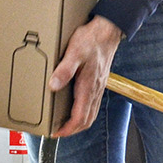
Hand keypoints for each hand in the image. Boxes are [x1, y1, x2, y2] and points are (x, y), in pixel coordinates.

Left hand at [48, 15, 123, 137]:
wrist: (108, 30)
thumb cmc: (92, 39)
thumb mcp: (74, 52)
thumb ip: (64, 70)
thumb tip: (54, 86)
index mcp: (88, 86)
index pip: (80, 117)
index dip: (67, 129)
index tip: (55, 133)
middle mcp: (95, 90)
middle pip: (87, 120)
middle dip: (73, 130)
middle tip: (58, 132)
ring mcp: (99, 86)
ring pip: (91, 113)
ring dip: (79, 122)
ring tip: (65, 124)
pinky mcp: (99, 81)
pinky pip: (93, 104)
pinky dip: (84, 112)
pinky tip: (76, 106)